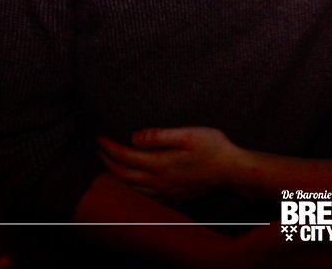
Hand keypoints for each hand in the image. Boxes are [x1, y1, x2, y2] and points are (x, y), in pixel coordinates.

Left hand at [97, 127, 241, 203]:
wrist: (233, 171)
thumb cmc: (214, 147)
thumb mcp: (188, 134)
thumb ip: (159, 135)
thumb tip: (135, 137)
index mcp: (160, 163)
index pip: (126, 156)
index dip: (109, 147)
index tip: (98, 137)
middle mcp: (159, 181)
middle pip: (124, 174)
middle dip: (107, 161)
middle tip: (98, 148)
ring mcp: (166, 192)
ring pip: (132, 188)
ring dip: (116, 176)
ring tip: (108, 164)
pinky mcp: (174, 197)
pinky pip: (145, 197)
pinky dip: (132, 190)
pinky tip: (132, 184)